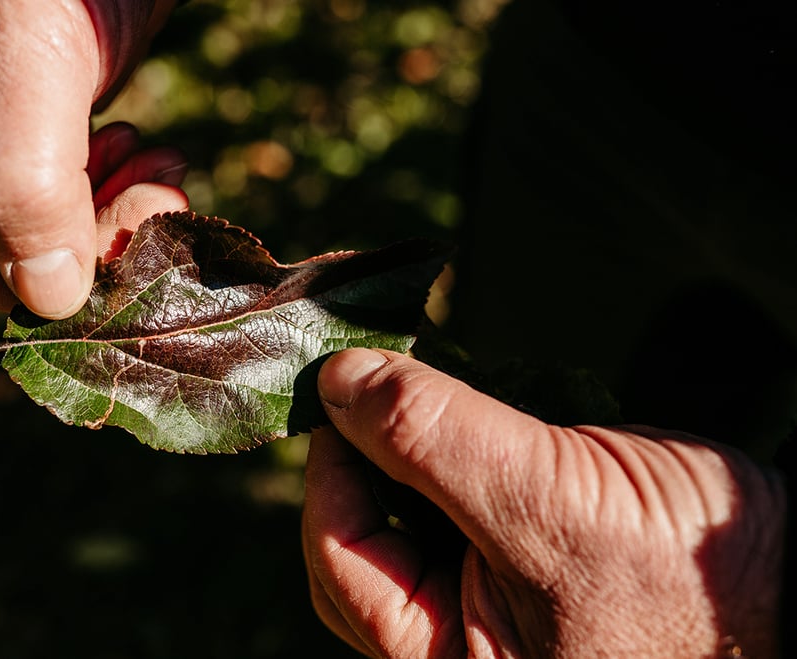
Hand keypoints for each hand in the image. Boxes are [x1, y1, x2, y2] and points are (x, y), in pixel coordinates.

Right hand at [0, 0, 180, 315]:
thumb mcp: (13, 51)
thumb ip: (17, 177)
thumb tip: (42, 298)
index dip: (24, 280)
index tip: (102, 263)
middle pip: (9, 251)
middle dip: (87, 242)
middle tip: (152, 198)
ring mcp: (8, 133)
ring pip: (60, 231)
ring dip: (118, 217)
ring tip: (160, 167)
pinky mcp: (65, 122)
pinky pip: (93, 194)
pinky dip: (131, 189)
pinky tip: (157, 155)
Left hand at [302, 348, 785, 656]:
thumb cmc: (692, 577)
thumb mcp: (553, 502)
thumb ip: (436, 443)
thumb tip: (342, 381)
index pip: (340, 557)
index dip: (331, 463)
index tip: (339, 380)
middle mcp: (456, 641)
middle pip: (363, 540)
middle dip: (365, 454)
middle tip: (371, 372)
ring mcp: (491, 603)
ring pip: (408, 516)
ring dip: (407, 444)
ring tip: (422, 383)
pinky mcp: (524, 562)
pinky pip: (459, 503)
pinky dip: (451, 448)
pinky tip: (471, 409)